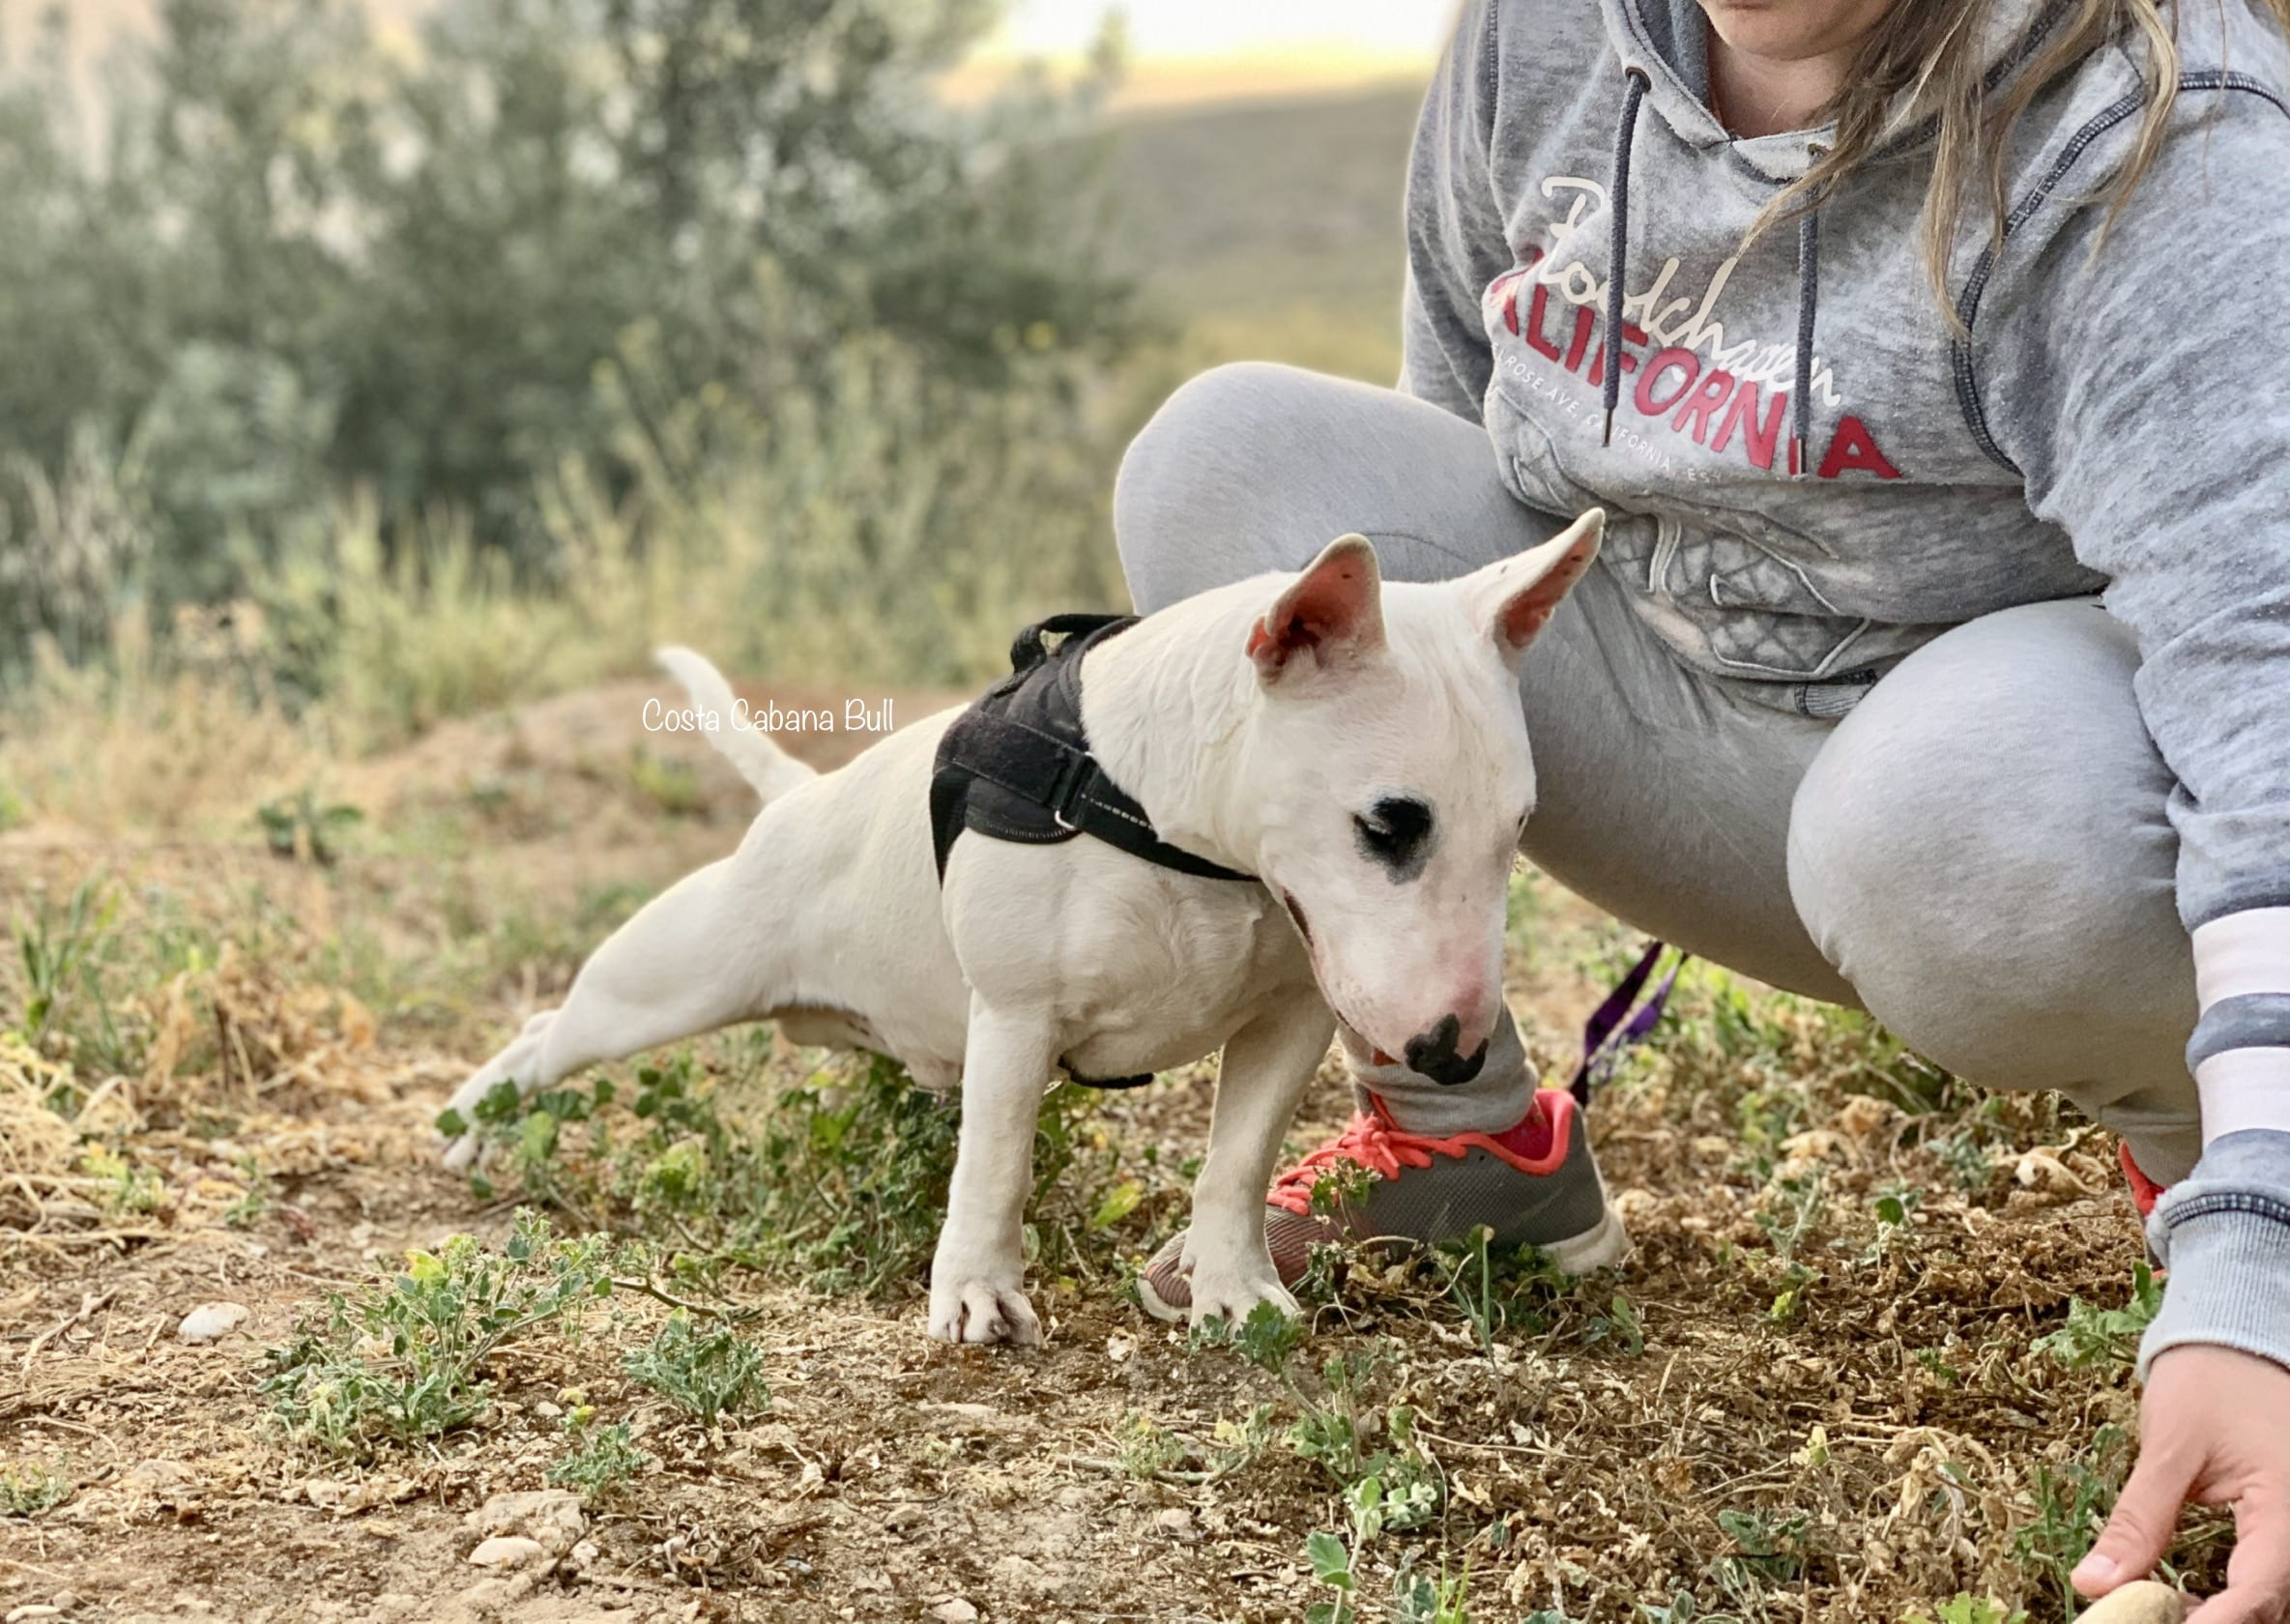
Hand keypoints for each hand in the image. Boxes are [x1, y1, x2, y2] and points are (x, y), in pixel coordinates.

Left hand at [2075, 1345, 2289, 1622]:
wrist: (2238, 1342)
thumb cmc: (2208, 1382)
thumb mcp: (2169, 1446)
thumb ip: (2138, 1519)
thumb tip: (2092, 1583)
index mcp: (2288, 1504)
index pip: (2260, 1588)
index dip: (2216, 1623)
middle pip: (2271, 1604)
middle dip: (2215, 1622)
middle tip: (2147, 1620)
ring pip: (2271, 1596)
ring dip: (2223, 1614)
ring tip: (2159, 1612)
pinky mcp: (2284, 1528)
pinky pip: (2267, 1576)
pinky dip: (2231, 1598)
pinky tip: (2187, 1602)